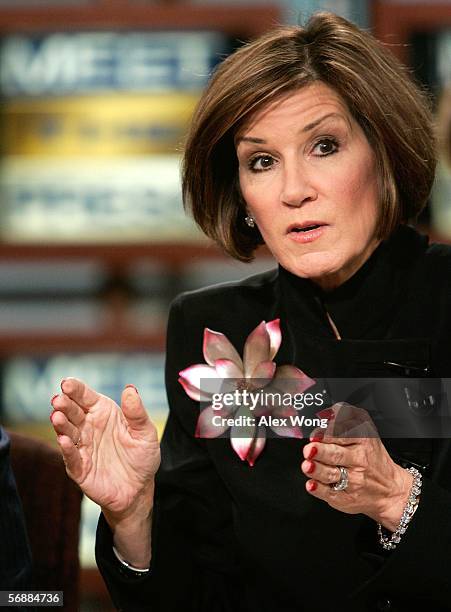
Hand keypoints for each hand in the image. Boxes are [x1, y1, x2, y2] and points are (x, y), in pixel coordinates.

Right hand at [50, 378, 159, 520]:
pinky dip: (67, 449)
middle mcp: (88, 426)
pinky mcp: (79, 467)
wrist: (140, 488)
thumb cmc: (142, 456)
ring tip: (57, 416)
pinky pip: (71, 457)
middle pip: (72, 412)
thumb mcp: (145, 432)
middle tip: (58, 399)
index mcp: (103, 412)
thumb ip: (136, 412)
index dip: (75, 389)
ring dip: (61, 424)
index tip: (67, 383)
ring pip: (67, 432)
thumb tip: (130, 389)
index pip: (85, 396)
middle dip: (64, 405)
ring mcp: (82, 446)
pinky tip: (64, 440)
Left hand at [301, 403, 412, 530]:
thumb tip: (328, 411)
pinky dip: (319, 490)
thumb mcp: (366, 430)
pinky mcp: (346, 498)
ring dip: (318, 470)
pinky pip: (330, 494)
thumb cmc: (372, 457)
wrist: (390, 489)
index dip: (327, 434)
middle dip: (321, 452)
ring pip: (332, 474)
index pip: (343, 434)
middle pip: (336, 455)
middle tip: (310, 449)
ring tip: (308, 465)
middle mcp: (358, 461)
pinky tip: (312, 485)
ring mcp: (353, 481)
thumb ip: (346, 417)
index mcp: (363, 440)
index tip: (315, 434)